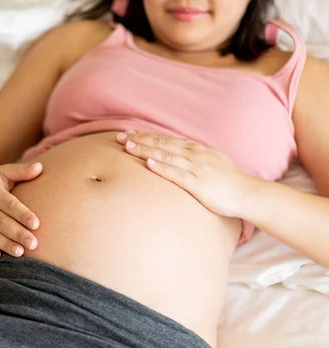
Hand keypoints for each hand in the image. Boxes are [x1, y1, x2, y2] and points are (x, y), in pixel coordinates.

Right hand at [0, 163, 42, 259]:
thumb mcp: (2, 172)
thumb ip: (21, 171)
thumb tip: (40, 167)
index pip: (9, 204)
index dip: (22, 214)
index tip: (36, 223)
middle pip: (2, 222)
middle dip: (18, 234)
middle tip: (34, 244)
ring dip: (5, 244)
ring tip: (20, 252)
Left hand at [116, 131, 260, 217]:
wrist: (247, 193)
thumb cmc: (228, 181)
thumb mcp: (210, 163)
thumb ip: (193, 158)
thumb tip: (177, 156)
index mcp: (195, 150)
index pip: (166, 140)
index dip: (146, 135)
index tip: (129, 133)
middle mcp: (194, 155)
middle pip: (162, 144)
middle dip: (140, 139)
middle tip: (120, 137)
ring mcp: (196, 168)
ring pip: (166, 156)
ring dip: (146, 150)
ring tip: (128, 147)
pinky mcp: (198, 183)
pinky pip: (177, 174)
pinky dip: (162, 168)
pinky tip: (149, 164)